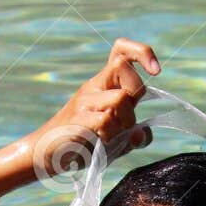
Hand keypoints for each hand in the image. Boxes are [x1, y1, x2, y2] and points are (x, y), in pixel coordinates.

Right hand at [29, 38, 160, 177]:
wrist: (49, 153)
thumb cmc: (84, 143)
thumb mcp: (117, 139)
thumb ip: (134, 136)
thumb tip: (142, 134)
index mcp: (104, 84)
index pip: (121, 51)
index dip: (142, 53)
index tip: (156, 71)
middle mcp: (94, 86)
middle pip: (123, 66)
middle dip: (135, 92)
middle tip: (127, 118)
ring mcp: (84, 101)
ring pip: (119, 99)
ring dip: (125, 122)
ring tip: (112, 136)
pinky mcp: (78, 119)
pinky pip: (105, 120)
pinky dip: (111, 135)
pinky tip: (101, 143)